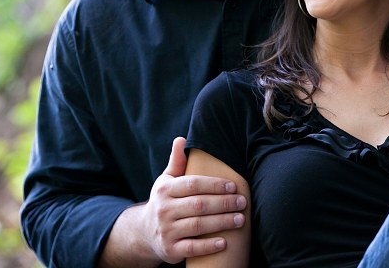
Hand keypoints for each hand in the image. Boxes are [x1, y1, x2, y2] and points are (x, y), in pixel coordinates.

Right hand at [141, 137, 245, 263]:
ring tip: (241, 219)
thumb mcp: (166, 180)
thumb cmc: (164, 201)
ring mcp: (166, 231)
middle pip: (198, 205)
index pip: (192, 184)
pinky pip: (192, 249)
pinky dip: (209, 246)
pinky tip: (225, 243)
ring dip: (222, 223)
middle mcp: (163, 209)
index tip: (233, 186)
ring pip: (198, 226)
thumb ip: (177, 161)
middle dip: (224, 203)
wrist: (145, 232)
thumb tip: (181, 139)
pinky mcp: (170, 250)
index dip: (214, 185)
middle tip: (242, 202)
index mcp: (165, 190)